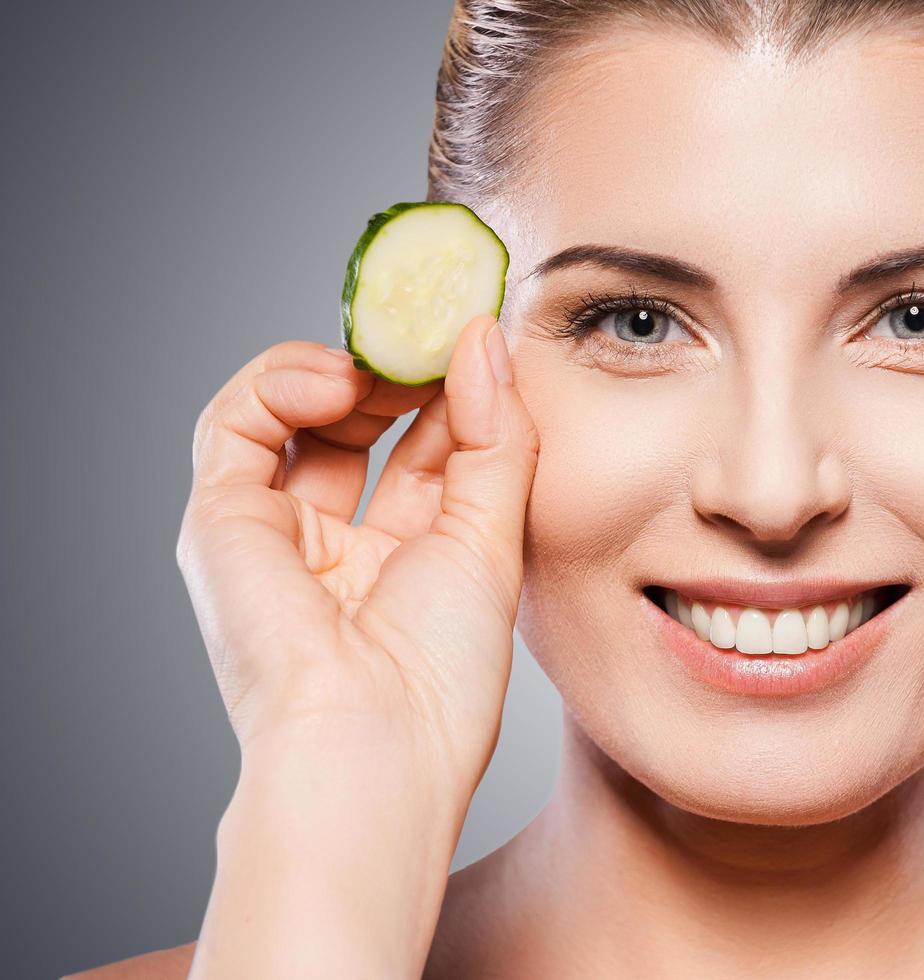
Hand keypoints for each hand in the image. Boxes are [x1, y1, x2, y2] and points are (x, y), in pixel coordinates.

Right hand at [176, 314, 537, 809]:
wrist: (371, 748)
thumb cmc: (442, 674)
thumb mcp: (494, 537)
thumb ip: (496, 436)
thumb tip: (484, 336)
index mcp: (412, 560)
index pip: (432, 448)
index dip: (457, 391)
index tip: (487, 336)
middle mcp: (343, 545)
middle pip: (366, 428)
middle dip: (402, 373)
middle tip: (437, 329)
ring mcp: (279, 533)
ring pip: (295, 417)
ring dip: (344, 370)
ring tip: (389, 356)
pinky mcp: (221, 523)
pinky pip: (235, 425)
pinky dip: (279, 383)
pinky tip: (336, 378)